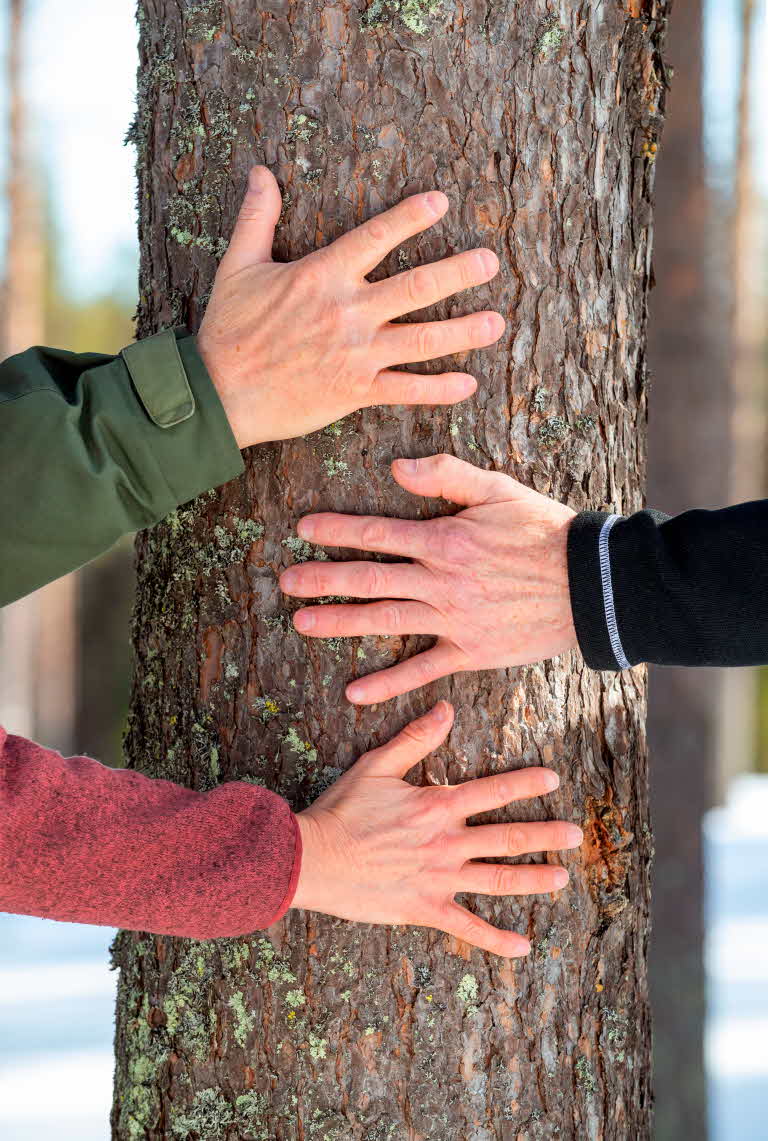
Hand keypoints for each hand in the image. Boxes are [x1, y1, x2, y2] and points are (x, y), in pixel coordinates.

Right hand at [196, 166, 504, 447]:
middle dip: (460, 272)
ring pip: (423, 339)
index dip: (412, 216)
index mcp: (323, 275)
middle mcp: (348, 312)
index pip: (376, 236)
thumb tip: (262, 171)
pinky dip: (440, 389)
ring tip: (496, 322)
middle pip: (418, 286)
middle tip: (492, 262)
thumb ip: (258, 217)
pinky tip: (469, 384)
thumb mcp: (238, 266)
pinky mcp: (356, 392)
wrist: (219, 394)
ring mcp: (356, 354)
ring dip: (464, 331)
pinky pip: (407, 390)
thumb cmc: (228, 330)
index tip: (443, 201)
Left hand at [280, 454, 577, 703]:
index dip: (337, 530)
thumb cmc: (545, 532)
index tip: (303, 530)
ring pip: (385, 621)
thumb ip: (446, 474)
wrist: (592, 585)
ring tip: (303, 624)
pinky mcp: (470, 652)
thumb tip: (396, 468)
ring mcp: (453, 621)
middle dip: (323, 580)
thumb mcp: (499, 489)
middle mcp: (440, 582)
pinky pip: (422, 670)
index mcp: (444, 540)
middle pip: (370, 579)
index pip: (378, 533)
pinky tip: (356, 693)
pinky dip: (389, 684)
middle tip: (285, 583)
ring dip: (341, 623)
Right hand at [292, 702, 581, 956]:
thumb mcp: (377, 765)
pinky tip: (523, 946)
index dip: (526, 784)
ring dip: (534, 878)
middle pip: (507, 837)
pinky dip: (497, 939)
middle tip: (575, 834)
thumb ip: (415, 738)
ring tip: (563, 878)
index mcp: (438, 805)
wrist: (312, 859)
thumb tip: (446, 708)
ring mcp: (439, 878)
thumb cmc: (342, 811)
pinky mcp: (425, 909)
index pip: (494, 790)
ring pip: (498, 879)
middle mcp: (447, 842)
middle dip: (546, 835)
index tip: (553, 780)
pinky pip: (468, 927)